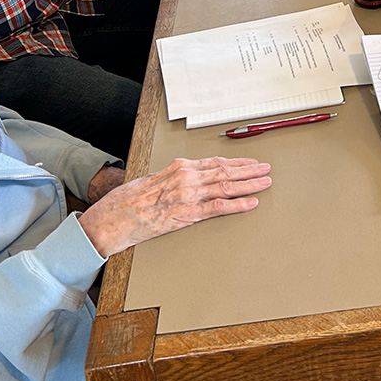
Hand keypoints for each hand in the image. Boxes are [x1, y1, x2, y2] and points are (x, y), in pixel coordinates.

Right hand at [77, 156, 271, 257]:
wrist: (114, 217)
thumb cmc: (128, 200)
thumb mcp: (153, 179)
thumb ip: (173, 178)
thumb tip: (186, 177)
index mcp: (180, 167)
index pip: (215, 162)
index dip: (236, 163)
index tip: (250, 163)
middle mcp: (187, 177)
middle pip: (225, 172)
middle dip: (249, 171)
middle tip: (265, 170)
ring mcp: (189, 195)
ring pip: (226, 186)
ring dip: (249, 185)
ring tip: (265, 183)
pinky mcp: (187, 214)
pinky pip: (219, 208)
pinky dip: (237, 204)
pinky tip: (251, 203)